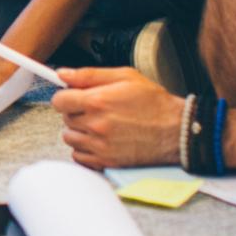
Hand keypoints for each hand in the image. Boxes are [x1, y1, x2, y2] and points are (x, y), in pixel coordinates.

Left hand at [51, 66, 183, 167]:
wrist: (177, 131)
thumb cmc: (155, 103)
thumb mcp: (125, 77)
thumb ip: (89, 75)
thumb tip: (63, 74)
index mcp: (97, 102)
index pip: (59, 101)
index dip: (66, 97)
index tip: (74, 98)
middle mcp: (96, 125)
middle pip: (65, 119)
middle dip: (76, 112)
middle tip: (95, 110)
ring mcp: (100, 146)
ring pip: (70, 138)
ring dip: (79, 131)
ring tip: (98, 125)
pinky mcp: (107, 162)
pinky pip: (79, 157)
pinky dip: (84, 150)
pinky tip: (99, 141)